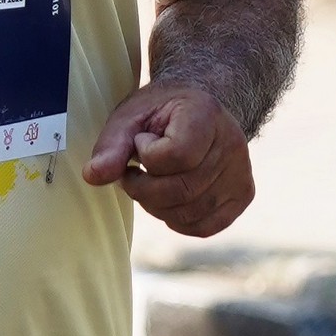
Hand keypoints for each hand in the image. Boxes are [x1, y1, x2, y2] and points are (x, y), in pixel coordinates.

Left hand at [84, 75, 256, 238]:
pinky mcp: (243, 195)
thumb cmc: (161, 111)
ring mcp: (241, 173)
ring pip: (190, 213)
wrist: (199, 108)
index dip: (147, 156)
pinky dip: (177, 220)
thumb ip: (111, 145)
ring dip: (157, 206)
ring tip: (150, 181)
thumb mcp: (131, 115)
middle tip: (132, 173)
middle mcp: (233, 144)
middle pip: (182, 190)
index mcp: (207, 114)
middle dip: (144, 190)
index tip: (141, 141)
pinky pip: (204, 227)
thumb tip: (92, 176)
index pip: (177, 155)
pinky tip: (168, 198)